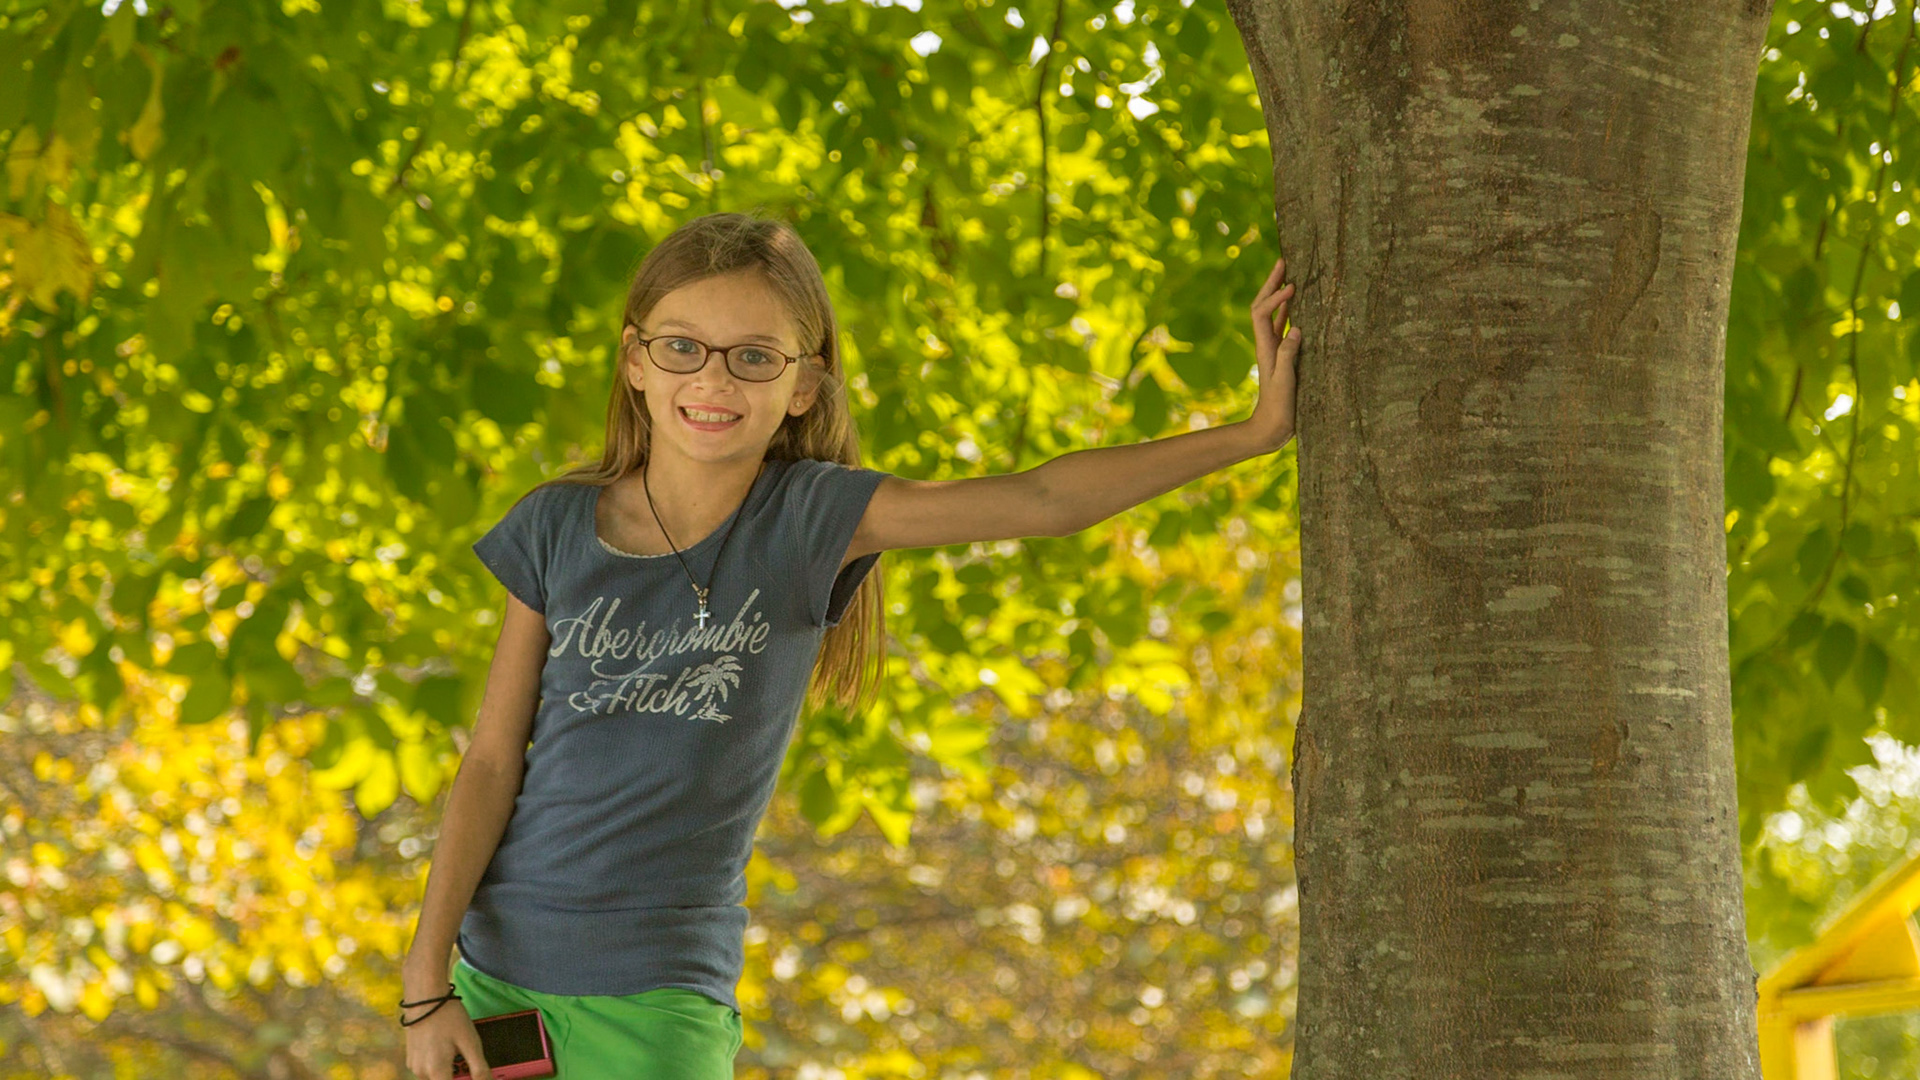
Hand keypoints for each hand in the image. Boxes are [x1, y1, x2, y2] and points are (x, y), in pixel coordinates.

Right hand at [403, 995, 493, 1079]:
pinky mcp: (411, 1060)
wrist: (426, 999)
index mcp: (437, 1071)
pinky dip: (438, 1066)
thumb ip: (479, 1068)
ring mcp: (414, 1067)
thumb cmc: (449, 1018)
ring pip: (436, 1078)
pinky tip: (445, 1049)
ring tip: (456, 1052)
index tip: (472, 1074)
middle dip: (458, 1077)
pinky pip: (428, 1071)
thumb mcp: (470, 1042)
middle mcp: (422, 1074)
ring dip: (448, 1072)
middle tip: (466, 1060)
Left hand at [1244, 254, 1301, 452]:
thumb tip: (1297, 328)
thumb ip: (1289, 355)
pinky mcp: (1284, 357)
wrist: (1272, 428)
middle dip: (1271, 284)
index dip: (1274, 297)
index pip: (1262, 313)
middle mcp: (1268, 344)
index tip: (1292, 286)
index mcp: (1265, 347)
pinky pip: (1284, 328)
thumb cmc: (1279, 407)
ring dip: (1279, 294)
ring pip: (1274, 315)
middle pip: (1263, 307)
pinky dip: (1289, 312)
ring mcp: (1275, 350)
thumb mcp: (1285, 380)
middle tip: (1283, 261)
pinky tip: (1297, 305)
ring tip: (1289, 275)